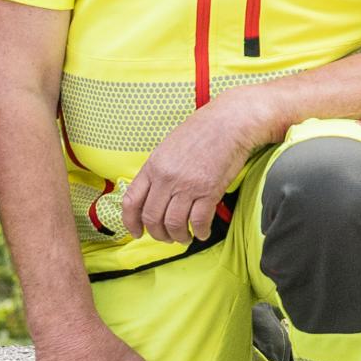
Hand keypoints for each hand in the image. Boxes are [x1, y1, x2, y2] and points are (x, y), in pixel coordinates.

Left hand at [117, 95, 266, 242]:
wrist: (230, 122)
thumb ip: (158, 171)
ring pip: (174, 223)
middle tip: (166, 237)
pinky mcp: (209, 191)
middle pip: (152, 218)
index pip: (131, 201)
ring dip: (178, 236)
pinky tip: (202, 232)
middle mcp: (167, 178)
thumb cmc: (202, 131)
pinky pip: (199, 221)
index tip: (136, 232)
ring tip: (184, 238)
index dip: (130, 222)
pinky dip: (200, 232)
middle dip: (158, 234)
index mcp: (153, 166)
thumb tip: (153, 194)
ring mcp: (188, 185)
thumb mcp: (169, 147)